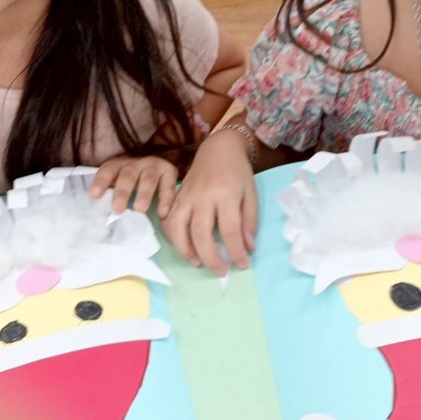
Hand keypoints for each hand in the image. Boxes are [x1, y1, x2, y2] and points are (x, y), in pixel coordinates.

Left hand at [89, 154, 179, 214]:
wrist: (159, 173)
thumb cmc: (134, 185)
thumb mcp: (121, 186)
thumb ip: (112, 197)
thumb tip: (100, 218)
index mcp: (119, 165)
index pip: (108, 170)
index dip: (101, 181)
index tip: (95, 195)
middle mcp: (136, 163)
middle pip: (128, 175)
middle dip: (122, 192)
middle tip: (118, 209)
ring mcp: (154, 166)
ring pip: (148, 178)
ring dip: (144, 194)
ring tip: (140, 209)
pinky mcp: (169, 172)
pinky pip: (168, 185)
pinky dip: (166, 199)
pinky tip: (162, 213)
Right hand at [163, 131, 257, 275]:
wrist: (218, 148)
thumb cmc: (238, 171)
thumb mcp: (251, 193)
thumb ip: (249, 221)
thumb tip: (248, 248)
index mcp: (226, 195)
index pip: (229, 230)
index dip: (236, 252)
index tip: (241, 265)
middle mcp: (203, 196)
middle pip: (201, 234)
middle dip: (210, 258)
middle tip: (220, 271)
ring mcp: (186, 196)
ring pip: (178, 228)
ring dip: (186, 250)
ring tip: (198, 263)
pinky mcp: (177, 196)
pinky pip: (169, 220)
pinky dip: (172, 236)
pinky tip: (184, 246)